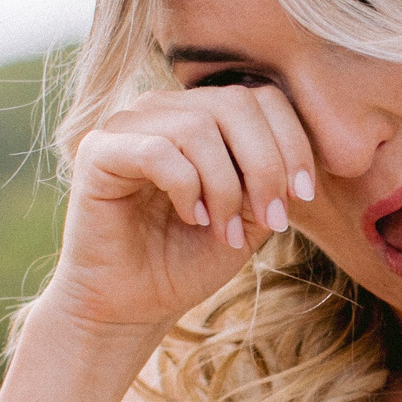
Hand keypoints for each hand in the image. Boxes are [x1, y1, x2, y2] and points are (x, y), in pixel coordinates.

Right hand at [38, 83, 317, 332]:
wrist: (133, 304)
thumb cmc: (189, 259)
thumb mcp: (250, 216)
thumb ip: (273, 177)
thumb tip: (302, 156)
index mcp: (201, 114)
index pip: (259, 96)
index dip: (291, 142)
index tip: (303, 195)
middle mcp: (163, 108)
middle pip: (235, 104)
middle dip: (265, 165)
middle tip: (272, 220)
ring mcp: (127, 125)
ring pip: (199, 128)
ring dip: (225, 188)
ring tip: (225, 230)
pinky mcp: (97, 151)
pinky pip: (157, 150)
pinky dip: (186, 187)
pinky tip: (191, 217)